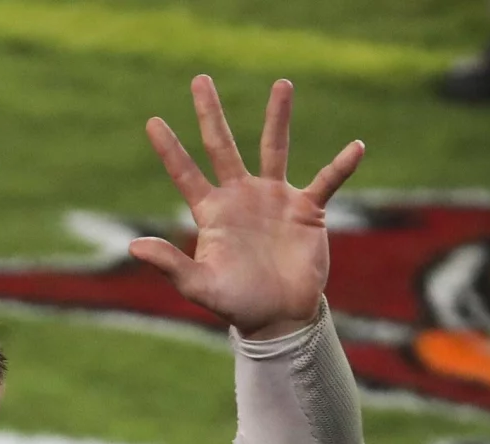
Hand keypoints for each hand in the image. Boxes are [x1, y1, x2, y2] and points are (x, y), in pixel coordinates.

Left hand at [130, 76, 364, 339]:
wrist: (280, 318)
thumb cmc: (237, 304)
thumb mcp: (200, 286)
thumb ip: (170, 265)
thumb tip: (133, 246)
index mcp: (213, 212)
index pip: (187, 174)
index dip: (170, 150)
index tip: (152, 122)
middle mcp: (242, 197)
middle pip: (223, 146)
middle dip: (210, 113)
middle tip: (199, 79)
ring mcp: (275, 199)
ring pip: (274, 148)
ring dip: (278, 117)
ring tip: (282, 84)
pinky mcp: (307, 210)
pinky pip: (326, 181)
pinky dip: (341, 166)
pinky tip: (356, 147)